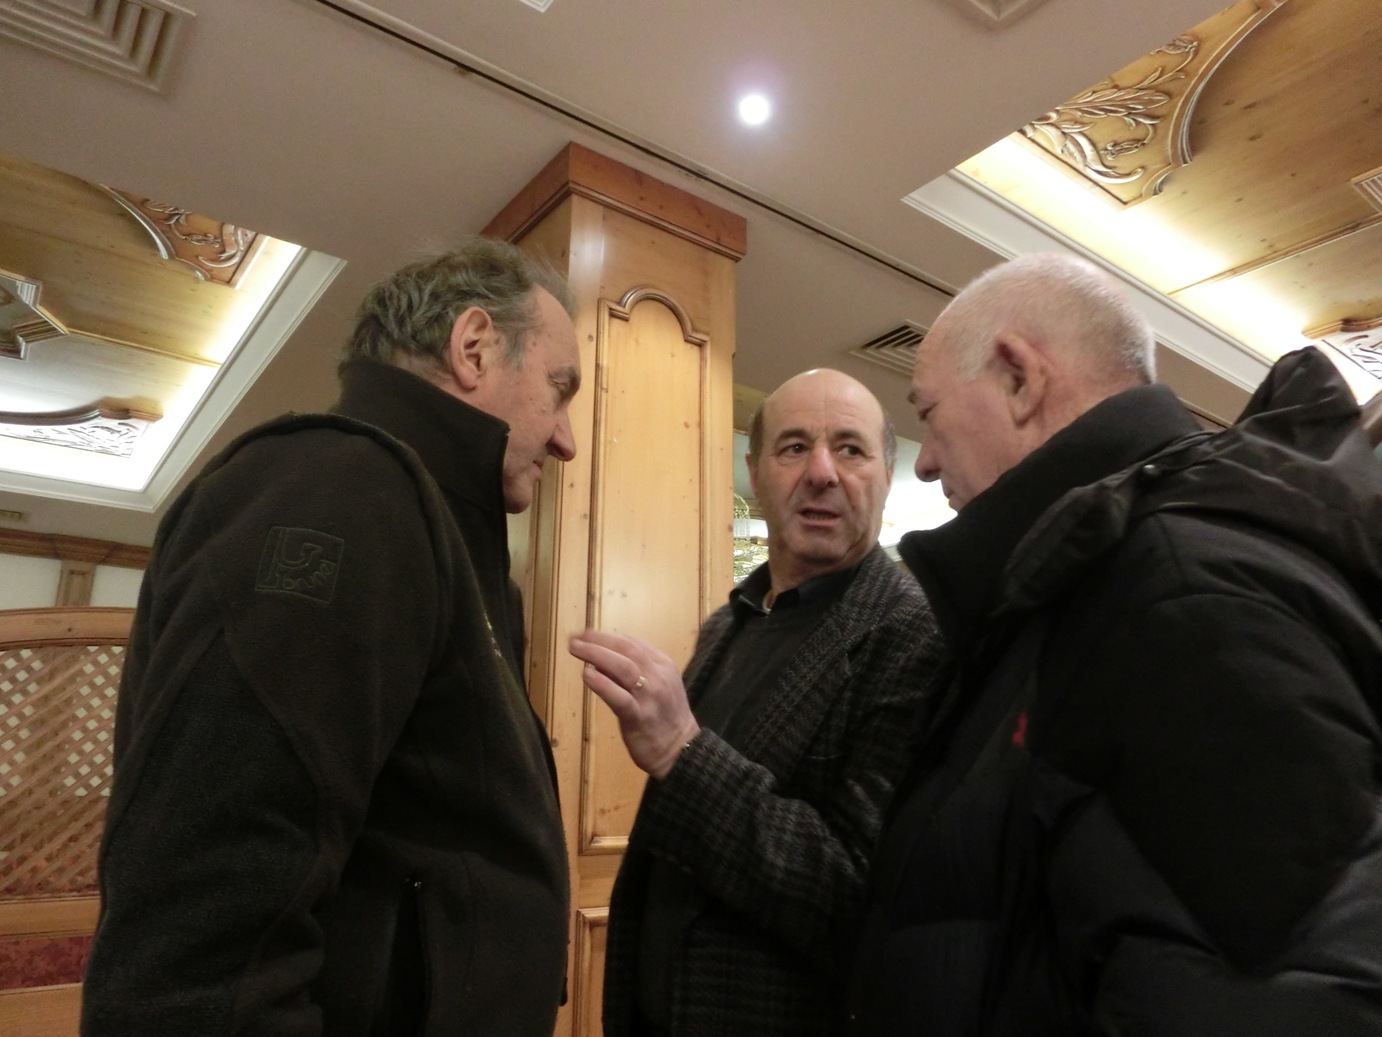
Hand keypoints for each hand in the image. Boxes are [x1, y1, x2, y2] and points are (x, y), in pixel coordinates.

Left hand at [568, 629, 700, 779]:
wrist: (682, 750)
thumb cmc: (665, 717)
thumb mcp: (657, 686)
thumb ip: (635, 671)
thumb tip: (601, 658)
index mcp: (663, 665)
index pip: (633, 643)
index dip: (607, 636)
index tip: (587, 634)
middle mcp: (659, 676)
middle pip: (626, 649)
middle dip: (599, 640)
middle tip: (576, 638)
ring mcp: (650, 696)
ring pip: (623, 667)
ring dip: (596, 654)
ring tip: (576, 649)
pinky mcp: (639, 717)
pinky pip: (619, 697)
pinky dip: (602, 683)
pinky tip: (586, 675)